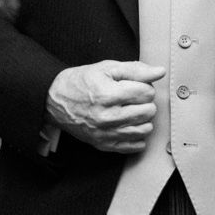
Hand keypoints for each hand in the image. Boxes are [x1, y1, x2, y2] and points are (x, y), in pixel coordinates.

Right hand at [45, 60, 164, 153]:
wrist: (55, 100)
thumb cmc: (80, 82)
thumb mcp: (106, 68)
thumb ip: (135, 69)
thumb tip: (159, 72)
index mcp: (108, 95)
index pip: (147, 93)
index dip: (143, 86)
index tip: (134, 85)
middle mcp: (107, 117)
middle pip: (148, 111)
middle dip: (144, 102)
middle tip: (132, 97)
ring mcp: (106, 133)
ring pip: (145, 129)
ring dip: (142, 119)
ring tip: (130, 110)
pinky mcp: (104, 145)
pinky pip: (135, 146)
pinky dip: (136, 135)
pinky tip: (127, 125)